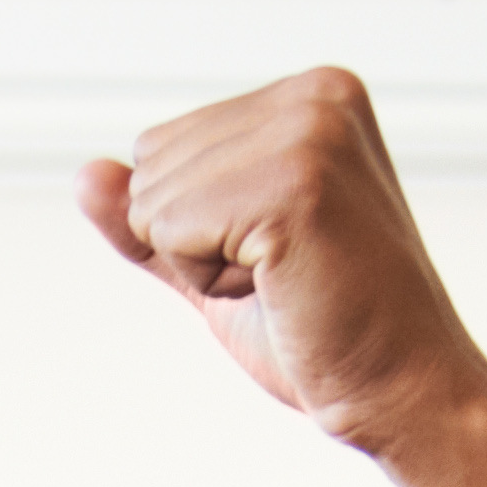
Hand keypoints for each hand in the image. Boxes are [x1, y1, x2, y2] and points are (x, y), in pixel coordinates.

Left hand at [77, 67, 486, 456]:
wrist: (402, 392)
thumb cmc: (326, 331)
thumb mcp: (218, 261)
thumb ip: (154, 217)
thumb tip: (85, 174)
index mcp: (312, 95)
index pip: (162, 145)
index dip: (196, 225)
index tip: (280, 254)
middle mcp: (315, 96)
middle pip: (151, 164)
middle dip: (194, 241)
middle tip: (284, 275)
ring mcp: (309, 134)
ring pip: (154, 199)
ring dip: (204, 263)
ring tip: (288, 280)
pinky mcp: (293, 184)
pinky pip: (171, 230)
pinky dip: (209, 280)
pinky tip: (282, 288)